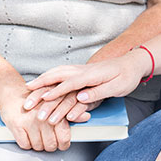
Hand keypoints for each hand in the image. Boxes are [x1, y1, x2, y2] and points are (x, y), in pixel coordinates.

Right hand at [0, 88, 71, 151]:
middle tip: (47, 139)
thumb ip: (72, 110)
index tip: (61, 143)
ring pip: (38, 147)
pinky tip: (27, 135)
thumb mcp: (56, 102)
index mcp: (54, 110)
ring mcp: (29, 122)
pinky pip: (25, 145)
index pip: (64, 137)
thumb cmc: (36, 99)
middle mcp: (42, 117)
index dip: (63, 144)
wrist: (12, 93)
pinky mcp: (16, 125)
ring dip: (38, 145)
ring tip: (37, 135)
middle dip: (50, 145)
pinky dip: (26, 143)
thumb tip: (86, 116)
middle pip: (51, 145)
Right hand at [24, 51, 148, 120]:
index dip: (56, 91)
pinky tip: (42, 81)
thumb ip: (98, 93)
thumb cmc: (127, 76)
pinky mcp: (81, 71)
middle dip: (41, 84)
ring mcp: (81, 69)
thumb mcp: (117, 87)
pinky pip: (61, 72)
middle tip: (27, 92)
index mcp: (92, 75)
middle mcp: (83, 70)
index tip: (43, 98)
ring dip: (42, 79)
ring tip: (29, 87)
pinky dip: (48, 76)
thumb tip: (81, 98)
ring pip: (57, 72)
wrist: (132, 63)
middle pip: (58, 75)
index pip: (70, 83)